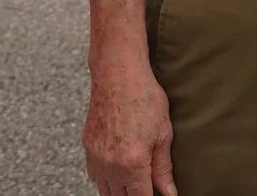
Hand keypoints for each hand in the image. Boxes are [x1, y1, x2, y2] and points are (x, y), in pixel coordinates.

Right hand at [84, 52, 177, 195]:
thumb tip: (169, 193)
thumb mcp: (163, 134)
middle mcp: (110, 165)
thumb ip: (163, 169)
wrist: (117, 72)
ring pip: (104, 190)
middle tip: (147, 187)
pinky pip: (94, 175)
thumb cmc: (144, 97)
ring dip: (119, 192)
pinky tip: (118, 172)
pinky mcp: (87, 147)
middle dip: (134, 195)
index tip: (157, 195)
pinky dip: (106, 179)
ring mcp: (95, 157)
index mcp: (132, 164)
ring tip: (134, 183)